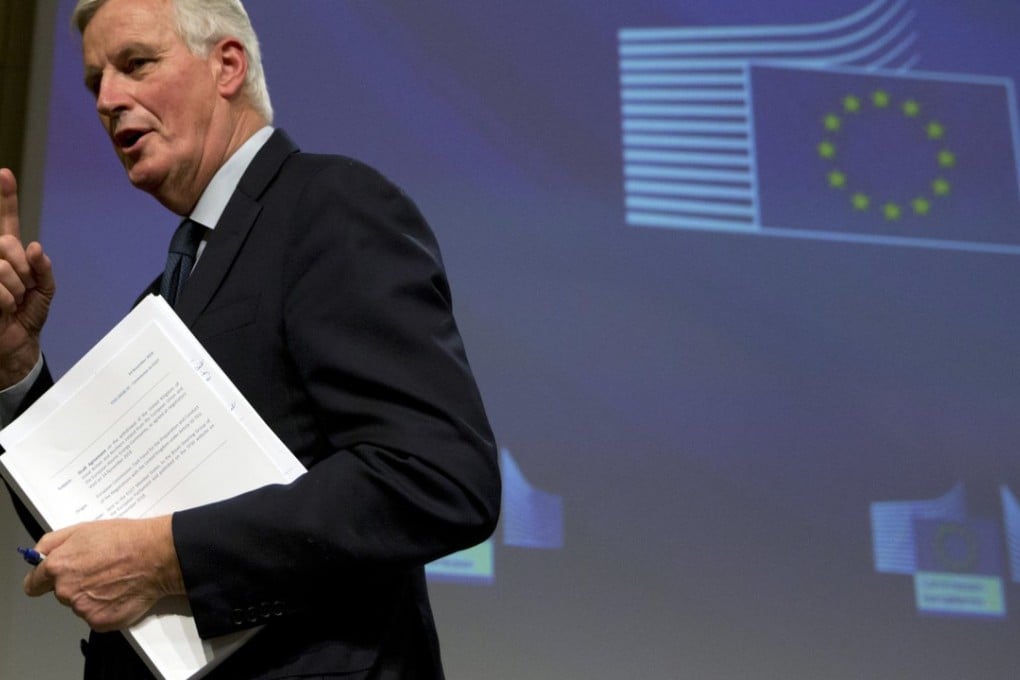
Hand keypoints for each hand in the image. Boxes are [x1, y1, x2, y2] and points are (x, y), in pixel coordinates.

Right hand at [0, 168, 54, 387]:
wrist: (17, 344)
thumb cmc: (27, 315)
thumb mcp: (45, 289)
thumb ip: (42, 267)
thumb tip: (35, 247)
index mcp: (8, 252)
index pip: (5, 220)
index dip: (5, 198)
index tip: (5, 173)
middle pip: (6, 242)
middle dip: (22, 268)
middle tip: (24, 289)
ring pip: (1, 264)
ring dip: (15, 287)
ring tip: (13, 302)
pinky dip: (7, 299)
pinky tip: (4, 310)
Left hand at [23, 516, 185, 631]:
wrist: (158, 555)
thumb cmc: (127, 539)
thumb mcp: (84, 528)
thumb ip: (53, 542)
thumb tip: (38, 554)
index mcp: (58, 567)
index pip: (33, 584)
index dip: (42, 580)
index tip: (50, 579)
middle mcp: (65, 591)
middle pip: (61, 594)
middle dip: (76, 584)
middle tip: (100, 571)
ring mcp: (83, 609)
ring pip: (81, 605)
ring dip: (93, 596)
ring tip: (115, 580)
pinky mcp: (100, 621)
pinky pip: (97, 617)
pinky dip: (107, 608)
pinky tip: (121, 592)